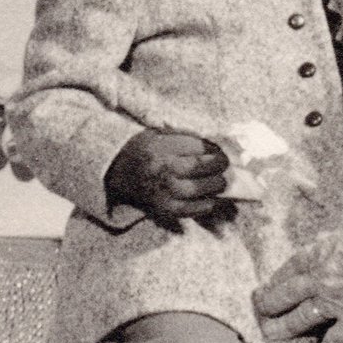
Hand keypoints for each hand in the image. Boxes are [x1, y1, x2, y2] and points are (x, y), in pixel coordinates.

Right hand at [105, 130, 228, 226]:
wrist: (119, 172)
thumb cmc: (145, 149)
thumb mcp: (161, 133)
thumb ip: (187, 137)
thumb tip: (218, 146)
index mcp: (161, 148)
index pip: (199, 148)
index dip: (214, 149)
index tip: (218, 150)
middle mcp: (162, 170)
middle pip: (202, 167)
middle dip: (219, 165)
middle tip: (223, 165)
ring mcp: (163, 192)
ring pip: (201, 189)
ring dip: (216, 184)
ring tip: (219, 180)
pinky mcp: (165, 209)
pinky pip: (194, 209)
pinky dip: (208, 203)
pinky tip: (211, 196)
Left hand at [253, 203, 342, 342]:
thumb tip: (337, 237)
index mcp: (323, 249)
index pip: (290, 265)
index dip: (277, 276)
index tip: (269, 283)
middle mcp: (322, 277)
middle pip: (283, 295)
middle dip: (267, 304)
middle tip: (258, 310)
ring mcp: (336, 303)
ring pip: (297, 321)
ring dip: (282, 330)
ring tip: (270, 337)